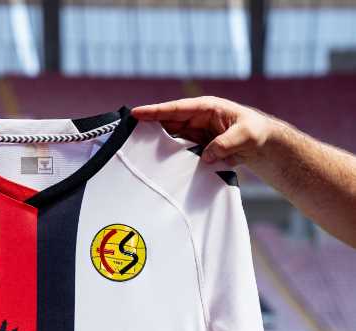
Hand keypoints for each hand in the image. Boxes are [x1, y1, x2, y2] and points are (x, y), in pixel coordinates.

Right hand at [132, 96, 275, 166]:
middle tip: (127, 132)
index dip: (156, 112)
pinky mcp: (197, 146)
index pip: (176, 109)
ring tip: (136, 148)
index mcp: (207, 108)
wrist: (262, 144)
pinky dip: (168, 154)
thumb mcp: (245, 136)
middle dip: (149, 125)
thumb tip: (205, 156)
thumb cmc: (256, 133)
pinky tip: (156, 162)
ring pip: (170, 135)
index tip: (136, 113)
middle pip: (168, 121)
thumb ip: (225, 144)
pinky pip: (178, 149)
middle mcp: (197, 118)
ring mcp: (195, 132)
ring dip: (156, 141)